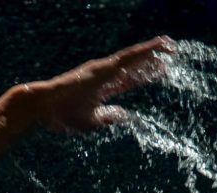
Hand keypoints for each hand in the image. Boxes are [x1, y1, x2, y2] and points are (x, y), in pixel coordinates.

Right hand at [27, 36, 174, 131]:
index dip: (143, 76)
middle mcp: (104, 75)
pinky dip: (145, 50)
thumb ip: (108, 117)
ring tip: (171, 46)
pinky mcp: (104, 66)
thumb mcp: (92, 122)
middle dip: (151, 63)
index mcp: (101, 88)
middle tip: (170, 57)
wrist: (45, 107)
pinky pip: (129, 56)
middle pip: (133, 67)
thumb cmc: (62, 115)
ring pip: (134, 58)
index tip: (159, 73)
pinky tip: (159, 45)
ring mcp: (104, 69)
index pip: (128, 80)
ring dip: (153, 51)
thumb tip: (124, 115)